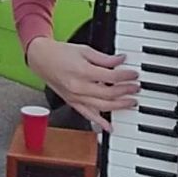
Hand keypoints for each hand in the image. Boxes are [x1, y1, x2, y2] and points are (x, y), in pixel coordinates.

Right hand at [25, 37, 139, 131]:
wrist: (41, 59)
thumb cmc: (60, 52)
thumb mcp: (85, 50)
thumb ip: (104, 58)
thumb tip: (121, 61)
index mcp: (82, 71)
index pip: (111, 77)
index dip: (126, 76)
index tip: (134, 74)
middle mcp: (79, 87)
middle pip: (109, 94)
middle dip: (126, 91)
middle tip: (136, 88)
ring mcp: (75, 97)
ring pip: (101, 107)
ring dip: (119, 106)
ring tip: (130, 102)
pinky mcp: (72, 102)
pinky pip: (87, 115)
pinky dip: (99, 122)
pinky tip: (109, 126)